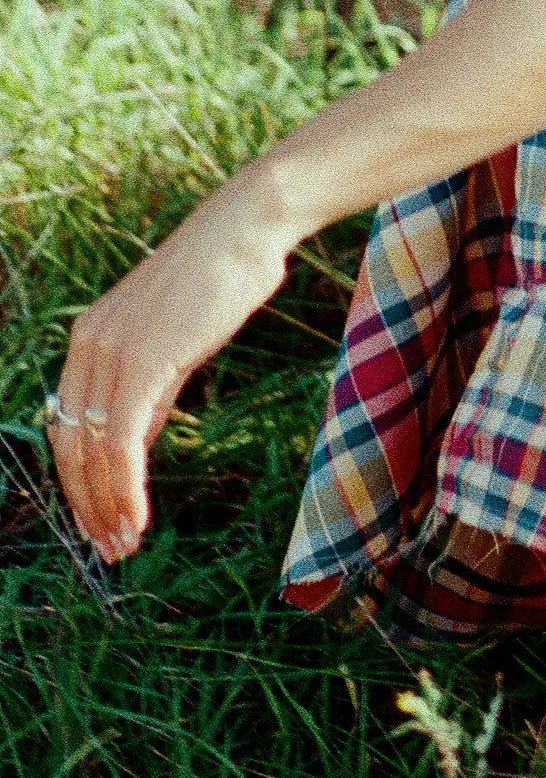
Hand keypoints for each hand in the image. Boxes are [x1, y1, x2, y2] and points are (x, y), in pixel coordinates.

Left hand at [47, 165, 297, 562]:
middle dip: (87, 506)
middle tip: (109, 549)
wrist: (246, 228)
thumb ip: (150, 390)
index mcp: (89, 338)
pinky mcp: (141, 362)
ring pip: (91, 452)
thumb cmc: (223, 278)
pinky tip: (138, 516)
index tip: (101, 520)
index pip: (67, 427)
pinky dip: (126, 488)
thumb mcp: (176, 341)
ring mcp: (111, 353)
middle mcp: (87, 346)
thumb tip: (135, 442)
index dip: (80, 482)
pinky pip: (120, 442)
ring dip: (106, 507)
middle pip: (69, 447)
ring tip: (124, 545)